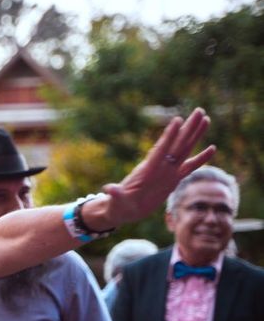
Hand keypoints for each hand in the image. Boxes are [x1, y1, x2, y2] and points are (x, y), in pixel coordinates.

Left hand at [83, 108, 213, 229]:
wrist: (124, 210)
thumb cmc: (118, 206)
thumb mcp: (116, 201)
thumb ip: (115, 194)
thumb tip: (108, 189)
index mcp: (147, 170)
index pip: (160, 150)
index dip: (168, 136)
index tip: (177, 120)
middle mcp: (159, 167)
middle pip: (176, 144)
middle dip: (188, 128)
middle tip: (199, 110)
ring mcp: (167, 171)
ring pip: (185, 150)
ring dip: (195, 135)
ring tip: (206, 118)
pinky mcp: (173, 179)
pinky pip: (190, 167)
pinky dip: (201, 159)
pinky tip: (212, 148)